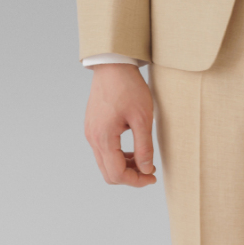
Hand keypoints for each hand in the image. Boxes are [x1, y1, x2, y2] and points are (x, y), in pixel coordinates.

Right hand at [84, 63, 156, 186]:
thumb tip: (146, 170)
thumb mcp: (142, 117)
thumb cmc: (129, 87)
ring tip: (143, 159)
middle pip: (109, 173)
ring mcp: (91, 132)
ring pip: (105, 163)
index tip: (152, 177)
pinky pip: (103, 150)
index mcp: (104, 138)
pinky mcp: (92, 126)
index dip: (136, 181)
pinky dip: (117, 155)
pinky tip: (133, 148)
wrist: (113, 64)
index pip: (117, 174)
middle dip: (130, 176)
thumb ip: (144, 146)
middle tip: (149, 171)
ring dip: (124, 166)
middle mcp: (93, 138)